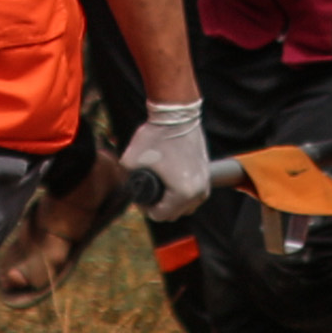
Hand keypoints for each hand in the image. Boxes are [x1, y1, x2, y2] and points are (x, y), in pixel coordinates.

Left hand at [118, 97, 209, 220]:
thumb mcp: (130, 160)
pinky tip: (169, 181)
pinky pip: (193, 194)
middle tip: (146, 190)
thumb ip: (124, 179)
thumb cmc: (156, 137)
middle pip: (174, 214)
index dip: (144, 208)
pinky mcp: (207, 174)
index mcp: (182, 193)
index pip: (160, 216)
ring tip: (159, 187)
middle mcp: (198, 192)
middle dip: (158, 206)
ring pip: (186, 206)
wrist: (178, 117)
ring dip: (171, 201)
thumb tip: (124, 190)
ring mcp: (205, 183)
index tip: (138, 194)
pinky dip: (181, 192)